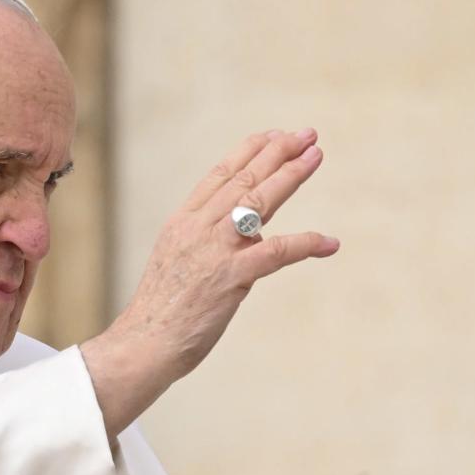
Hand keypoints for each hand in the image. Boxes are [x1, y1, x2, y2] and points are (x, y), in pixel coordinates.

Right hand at [81, 128, 338, 435]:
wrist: (145, 341)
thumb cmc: (164, 310)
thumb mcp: (180, 261)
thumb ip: (212, 241)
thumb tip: (252, 234)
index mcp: (182, 221)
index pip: (219, 175)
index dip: (248, 151)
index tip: (272, 134)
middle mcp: (197, 227)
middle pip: (242, 180)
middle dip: (277, 153)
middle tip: (305, 134)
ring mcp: (213, 250)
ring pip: (258, 202)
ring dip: (291, 177)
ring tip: (315, 156)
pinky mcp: (230, 277)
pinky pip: (276, 253)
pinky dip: (305, 244)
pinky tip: (329, 242)